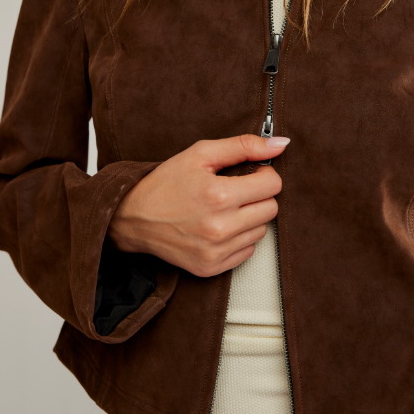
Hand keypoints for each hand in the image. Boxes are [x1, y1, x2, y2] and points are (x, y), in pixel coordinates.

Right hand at [107, 134, 289, 277]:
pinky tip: (217, 227)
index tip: (248, 173)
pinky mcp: (211, 268)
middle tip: (234, 190)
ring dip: (249, 218)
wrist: (132, 218)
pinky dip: (238, 238)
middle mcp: (220, 227)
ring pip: (262, 231)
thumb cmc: (166, 182)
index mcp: (219, 195)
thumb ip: (243, 146)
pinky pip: (247, 251)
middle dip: (257, 196)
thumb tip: (281, 144)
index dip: (263, 174)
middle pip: (271, 209)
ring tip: (222, 209)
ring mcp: (216, 251)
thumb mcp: (201, 154)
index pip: (272, 184)